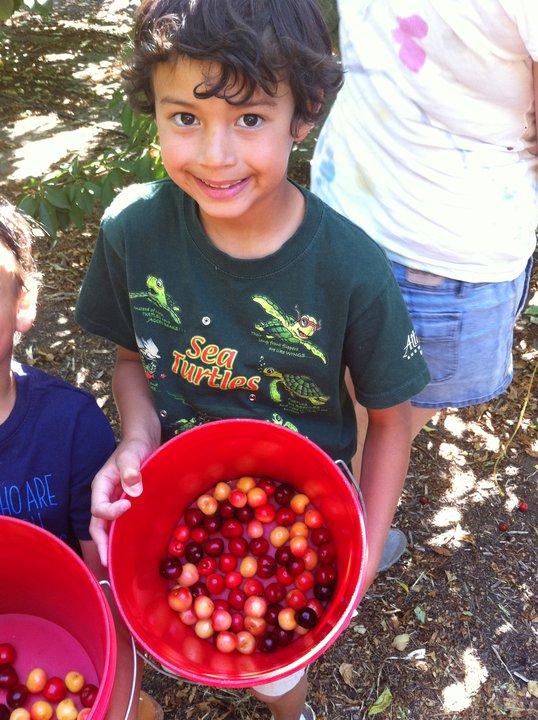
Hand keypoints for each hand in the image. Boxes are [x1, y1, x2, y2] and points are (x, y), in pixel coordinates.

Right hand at [90, 437, 155, 565]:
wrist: (143, 441)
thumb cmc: (135, 446)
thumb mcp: (132, 454)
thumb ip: (130, 470)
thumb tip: (132, 489)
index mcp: (101, 486)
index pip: (98, 507)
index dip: (110, 512)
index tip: (128, 506)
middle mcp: (104, 496)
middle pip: (96, 524)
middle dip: (100, 543)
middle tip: (107, 561)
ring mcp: (114, 501)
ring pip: (106, 526)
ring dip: (109, 543)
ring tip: (115, 562)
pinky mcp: (126, 503)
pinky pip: (119, 522)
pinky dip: (120, 535)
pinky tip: (128, 547)